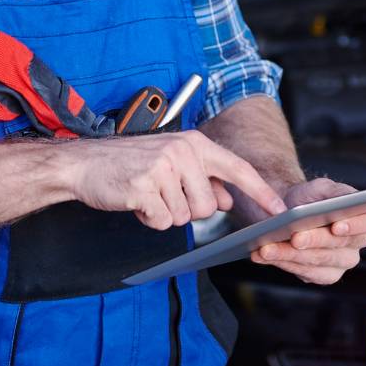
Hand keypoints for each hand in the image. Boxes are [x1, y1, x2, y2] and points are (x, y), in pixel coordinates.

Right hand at [65, 130, 286, 230]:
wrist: (84, 163)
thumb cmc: (130, 163)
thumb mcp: (172, 162)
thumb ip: (203, 178)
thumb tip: (228, 199)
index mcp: (194, 143)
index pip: (237, 169)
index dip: (261, 192)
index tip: (280, 210)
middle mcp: (183, 152)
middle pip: (209, 207)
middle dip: (187, 209)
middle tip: (163, 193)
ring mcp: (163, 169)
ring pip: (184, 217)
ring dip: (164, 214)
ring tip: (147, 194)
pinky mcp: (144, 187)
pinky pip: (161, 222)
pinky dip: (148, 219)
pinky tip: (136, 201)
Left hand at [249, 177, 365, 284]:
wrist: (288, 211)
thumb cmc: (309, 198)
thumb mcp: (321, 187)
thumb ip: (335, 192)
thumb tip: (343, 203)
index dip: (359, 225)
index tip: (336, 224)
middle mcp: (358, 242)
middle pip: (341, 245)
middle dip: (315, 241)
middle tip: (294, 237)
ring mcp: (342, 261)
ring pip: (320, 262)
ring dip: (291, 255)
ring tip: (267, 247)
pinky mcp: (324, 275)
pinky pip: (306, 273)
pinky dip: (283, 263)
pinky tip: (265, 255)